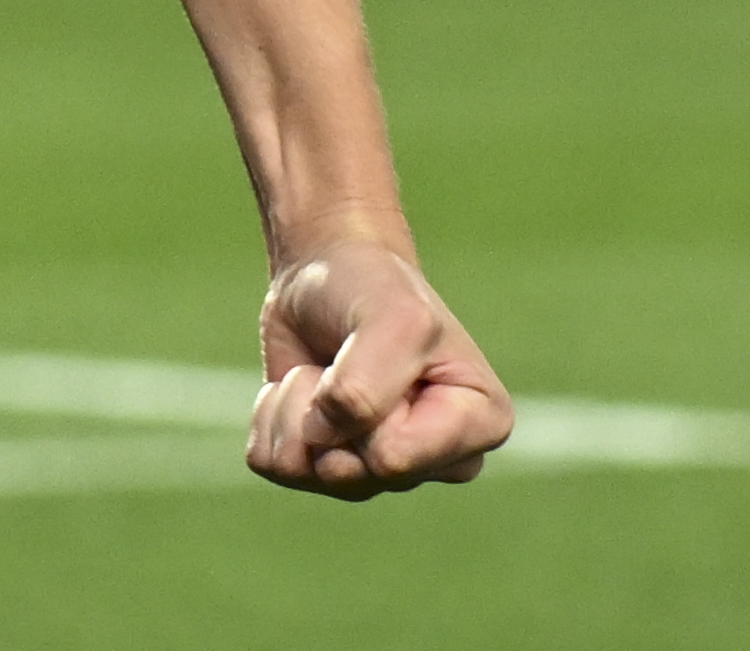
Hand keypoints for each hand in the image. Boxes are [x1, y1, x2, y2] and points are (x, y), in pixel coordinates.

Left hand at [247, 235, 509, 497]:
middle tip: (348, 359)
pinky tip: (300, 386)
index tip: (384, 357)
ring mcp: (382, 472)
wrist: (328, 273)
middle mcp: (436, 462)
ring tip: (324, 370)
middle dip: (328, 411)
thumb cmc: (376, 289)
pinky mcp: (326, 467)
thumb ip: (366, 386)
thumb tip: (320, 440)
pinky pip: (274, 465)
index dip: (366, 409)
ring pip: (309, 474)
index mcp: (480, 426)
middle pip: (355, 475)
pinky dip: (269, 416)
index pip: (395, 458)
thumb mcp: (392, 319)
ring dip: (295, 410)